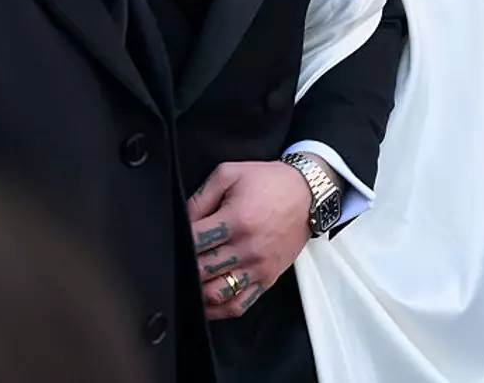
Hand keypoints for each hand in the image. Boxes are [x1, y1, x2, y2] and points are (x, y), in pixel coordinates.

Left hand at [188, 160, 312, 320]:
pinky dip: (218, 309)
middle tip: (180, 258)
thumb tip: (182, 218)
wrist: (308, 193)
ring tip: (191, 279)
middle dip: (185, 264)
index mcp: (236, 220)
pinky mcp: (267, 279)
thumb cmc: (270, 182)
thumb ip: (201, 196)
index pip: (194, 241)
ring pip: (217, 292)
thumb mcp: (230, 174)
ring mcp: (258, 267)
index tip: (175, 238)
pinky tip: (207, 303)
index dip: (180, 240)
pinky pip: (238, 305)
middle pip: (202, 269)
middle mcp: (247, 247)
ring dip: (198, 289)